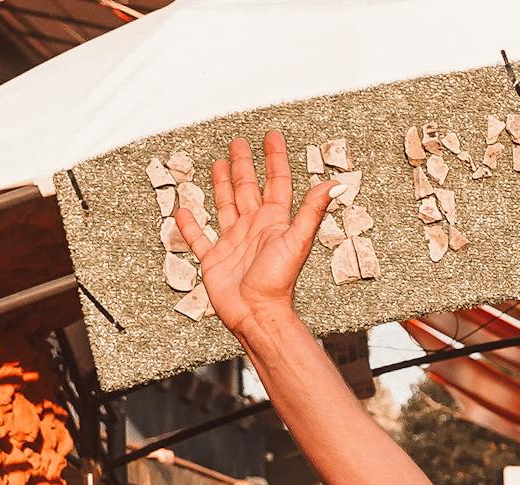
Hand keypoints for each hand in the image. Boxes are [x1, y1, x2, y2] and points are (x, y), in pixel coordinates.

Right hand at [173, 130, 333, 340]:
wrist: (257, 313)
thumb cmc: (278, 282)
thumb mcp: (297, 240)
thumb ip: (312, 211)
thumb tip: (335, 184)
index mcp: (275, 222)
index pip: (276, 182)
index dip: (274, 158)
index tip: (272, 136)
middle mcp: (255, 228)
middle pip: (248, 189)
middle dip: (244, 165)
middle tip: (238, 142)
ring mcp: (234, 243)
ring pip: (226, 206)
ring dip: (222, 185)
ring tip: (217, 164)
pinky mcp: (215, 259)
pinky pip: (200, 238)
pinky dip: (190, 226)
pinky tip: (184, 210)